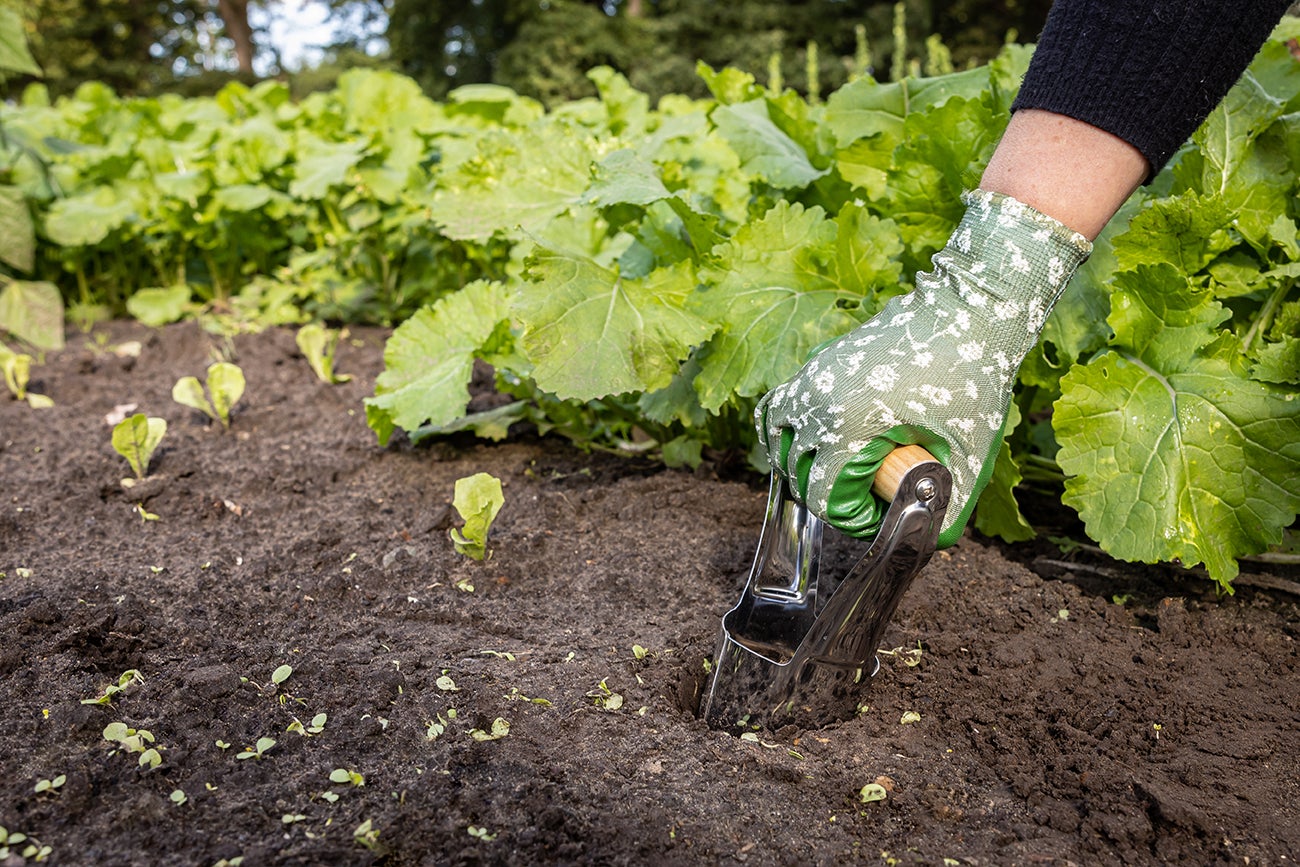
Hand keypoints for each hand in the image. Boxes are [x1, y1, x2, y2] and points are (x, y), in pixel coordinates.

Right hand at [755, 190, 1090, 546]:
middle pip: (794, 471)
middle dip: (824, 492)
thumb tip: (933, 539)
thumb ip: (951, 504)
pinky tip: (811, 440)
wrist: (969, 310)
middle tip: (864, 495)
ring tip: (830, 472)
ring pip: (776, 435)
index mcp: (847, 424)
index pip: (820, 495)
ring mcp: (812, 377)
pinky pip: (779, 404)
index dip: (848, 517)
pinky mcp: (818, 362)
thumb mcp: (968, 452)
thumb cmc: (971, 376)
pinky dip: (786, 428)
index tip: (878, 513)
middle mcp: (817, 400)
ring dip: (795, 461)